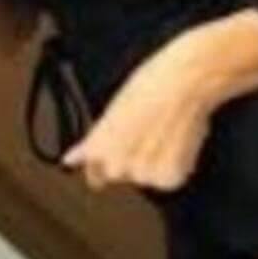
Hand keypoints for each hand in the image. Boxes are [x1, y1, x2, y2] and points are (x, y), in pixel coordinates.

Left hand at [60, 29, 218, 192]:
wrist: (186, 80)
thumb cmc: (152, 83)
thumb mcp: (115, 109)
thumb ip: (94, 140)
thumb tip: (71, 159)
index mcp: (98, 147)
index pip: (95, 175)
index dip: (102, 166)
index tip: (109, 163)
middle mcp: (116, 166)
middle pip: (121, 173)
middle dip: (131, 157)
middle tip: (149, 128)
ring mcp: (143, 175)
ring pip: (146, 176)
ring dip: (155, 160)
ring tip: (167, 129)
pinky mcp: (170, 178)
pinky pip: (169, 178)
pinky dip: (175, 163)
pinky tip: (179, 139)